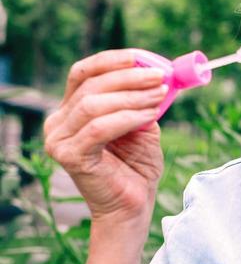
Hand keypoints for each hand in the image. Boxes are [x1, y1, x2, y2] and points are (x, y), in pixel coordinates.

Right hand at [43, 49, 166, 225]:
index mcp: (71, 110)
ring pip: (94, 104)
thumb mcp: (143, 124)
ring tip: (159, 95)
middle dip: (128, 78)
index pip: (83, 73)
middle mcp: (58, 122)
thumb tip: (158, 73)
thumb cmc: (136, 167)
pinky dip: (128, 117)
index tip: (142, 57)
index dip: (112, 61)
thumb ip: (143, 99)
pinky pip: (100, 128)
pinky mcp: (69, 156)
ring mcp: (58, 140)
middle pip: (90, 86)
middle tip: (159, 77)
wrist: (132, 205)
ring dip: (132, 97)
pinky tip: (150, 115)